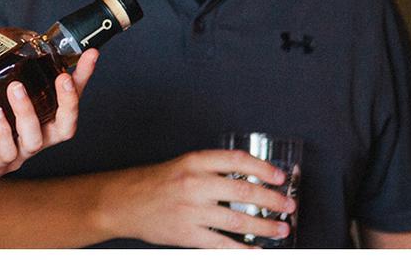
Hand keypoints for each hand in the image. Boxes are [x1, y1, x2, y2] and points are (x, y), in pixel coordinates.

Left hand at [0, 49, 97, 190]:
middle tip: (63, 78)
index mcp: (42, 122)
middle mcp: (36, 139)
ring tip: (15, 88)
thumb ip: (5, 75)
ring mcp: (18, 153)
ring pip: (33, 139)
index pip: (69, 99)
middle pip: (64, 127)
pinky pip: (4, 152)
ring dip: (28, 112)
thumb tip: (13, 41)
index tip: (90, 55)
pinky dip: (1, 132)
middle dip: (68, 103)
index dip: (82, 79)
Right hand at [106, 149, 295, 247]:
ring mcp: (191, 210)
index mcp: (193, 162)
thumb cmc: (152, 183)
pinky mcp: (187, 234)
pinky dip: (244, 250)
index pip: (236, 161)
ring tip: (281, 229)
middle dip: (272, 201)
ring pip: (239, 221)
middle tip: (288, 205)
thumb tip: (248, 181)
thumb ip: (210, 171)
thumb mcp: (181, 166)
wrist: (121, 203)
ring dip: (266, 227)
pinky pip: (223, 244)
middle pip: (244, 192)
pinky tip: (258, 251)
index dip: (263, 168)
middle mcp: (194, 183)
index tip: (279, 177)